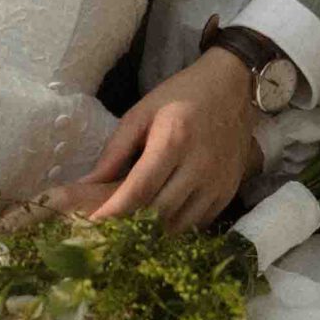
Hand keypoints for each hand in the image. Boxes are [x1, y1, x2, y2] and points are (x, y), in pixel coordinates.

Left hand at [61, 49, 263, 233]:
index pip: (140, 188)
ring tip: (133, 227)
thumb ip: (114, 151)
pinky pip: (199, 222)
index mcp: (173, 141)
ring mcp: (218, 182)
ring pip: (180, 223)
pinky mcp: (229, 191)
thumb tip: (87, 183)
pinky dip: (177, 226)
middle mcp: (199, 166)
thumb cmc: (179, 97)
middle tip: (109, 229)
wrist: (231, 89)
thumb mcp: (140, 114)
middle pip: (159, 211)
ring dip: (154, 230)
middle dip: (130, 224)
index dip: (115, 211)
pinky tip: (161, 220)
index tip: (94, 225)